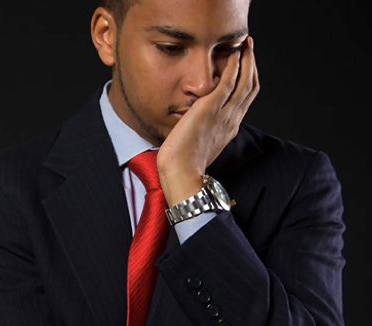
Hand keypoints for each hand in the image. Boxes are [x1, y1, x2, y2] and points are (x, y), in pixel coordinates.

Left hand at [157, 35, 259, 207]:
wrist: (182, 172)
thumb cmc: (186, 163)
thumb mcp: (202, 145)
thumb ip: (207, 131)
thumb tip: (200, 124)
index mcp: (229, 127)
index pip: (245, 99)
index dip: (248, 80)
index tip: (245, 66)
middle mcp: (232, 119)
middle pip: (251, 87)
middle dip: (252, 65)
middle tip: (249, 48)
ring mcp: (224, 114)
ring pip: (245, 81)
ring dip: (247, 60)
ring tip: (245, 44)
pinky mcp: (210, 109)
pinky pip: (228, 82)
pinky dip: (233, 66)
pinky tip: (231, 53)